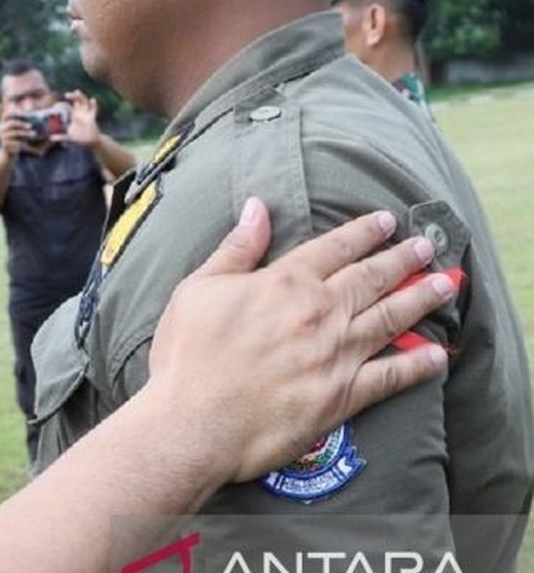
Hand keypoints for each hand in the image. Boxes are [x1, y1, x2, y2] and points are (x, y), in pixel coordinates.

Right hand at [0, 116, 29, 157]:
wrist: (8, 153)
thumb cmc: (14, 139)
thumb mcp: (14, 130)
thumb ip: (19, 123)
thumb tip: (33, 115)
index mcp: (2, 123)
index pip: (6, 115)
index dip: (14, 112)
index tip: (23, 112)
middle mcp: (0, 129)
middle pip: (12, 123)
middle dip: (22, 124)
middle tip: (31, 125)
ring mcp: (2, 137)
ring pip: (15, 133)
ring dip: (26, 133)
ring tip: (34, 134)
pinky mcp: (5, 144)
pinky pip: (16, 141)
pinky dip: (23, 141)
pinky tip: (28, 141)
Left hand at [57, 89, 100, 145]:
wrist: (90, 141)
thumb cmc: (79, 137)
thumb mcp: (69, 137)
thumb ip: (60, 137)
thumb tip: (50, 138)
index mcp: (74, 115)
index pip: (68, 107)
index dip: (62, 104)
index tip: (56, 104)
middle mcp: (80, 112)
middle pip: (77, 100)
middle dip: (73, 96)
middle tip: (66, 95)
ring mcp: (86, 114)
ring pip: (84, 102)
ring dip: (80, 97)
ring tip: (76, 92)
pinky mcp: (92, 118)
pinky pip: (93, 110)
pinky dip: (93, 105)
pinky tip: (92, 99)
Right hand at [145, 198, 451, 483]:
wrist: (193, 423)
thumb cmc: (187, 357)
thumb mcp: (197, 288)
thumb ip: (236, 248)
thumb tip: (257, 207)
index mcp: (284, 282)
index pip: (335, 248)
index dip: (363, 232)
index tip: (385, 221)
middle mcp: (319, 313)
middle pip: (373, 278)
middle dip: (404, 259)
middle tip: (426, 246)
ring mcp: (337, 354)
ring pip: (391, 318)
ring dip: (421, 299)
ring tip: (444, 284)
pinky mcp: (343, 396)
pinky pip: (391, 376)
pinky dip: (418, 364)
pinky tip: (436, 354)